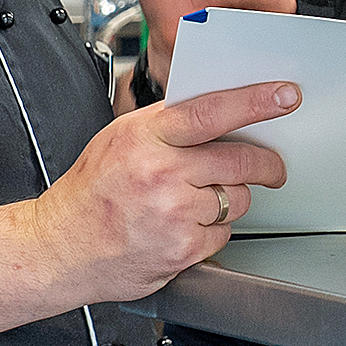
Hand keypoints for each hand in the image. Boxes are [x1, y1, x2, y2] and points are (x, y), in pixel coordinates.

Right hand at [30, 80, 294, 302]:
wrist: (60, 247)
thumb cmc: (91, 191)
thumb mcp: (120, 138)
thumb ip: (168, 124)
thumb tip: (220, 112)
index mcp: (146, 136)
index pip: (212, 112)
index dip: (255, 102)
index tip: (285, 96)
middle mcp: (161, 172)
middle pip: (239, 160)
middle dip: (267, 164)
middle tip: (273, 168)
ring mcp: (173, 213)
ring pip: (237, 198)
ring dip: (230, 198)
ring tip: (197, 202)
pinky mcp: (182, 249)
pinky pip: (223, 232)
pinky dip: (213, 230)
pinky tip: (184, 227)